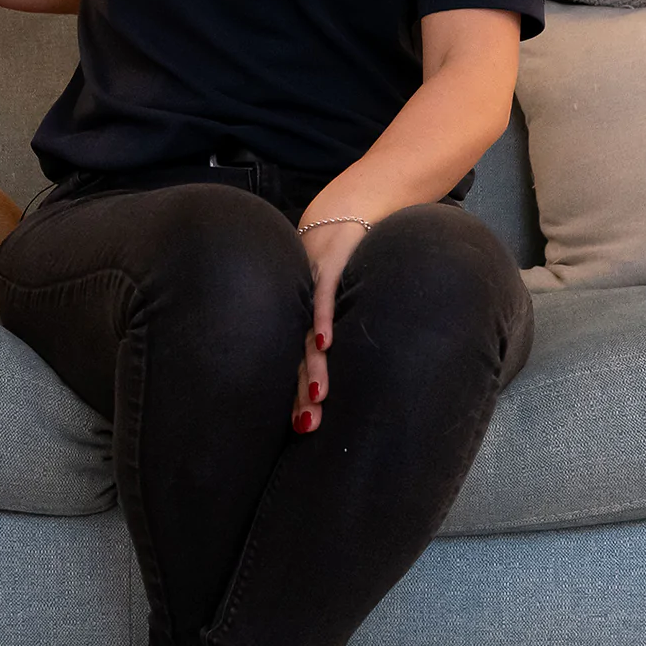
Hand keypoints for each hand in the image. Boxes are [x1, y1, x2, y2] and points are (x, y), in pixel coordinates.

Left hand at [292, 218, 369, 435]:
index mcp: (300, 325)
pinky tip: (323, 343)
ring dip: (313, 368)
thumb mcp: (339, 304)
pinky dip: (322, 320)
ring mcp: (310, 291)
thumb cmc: (342, 266)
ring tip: (317, 399)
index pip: (295, 368)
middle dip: (302, 397)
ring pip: (308, 337)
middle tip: (307, 428)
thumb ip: (340, 336)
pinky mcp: (327, 268)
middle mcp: (299, 312)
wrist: (343, 213)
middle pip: (298, 361)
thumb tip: (351, 377)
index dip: (294, 399)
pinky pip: (322, 298)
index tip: (299, 432)